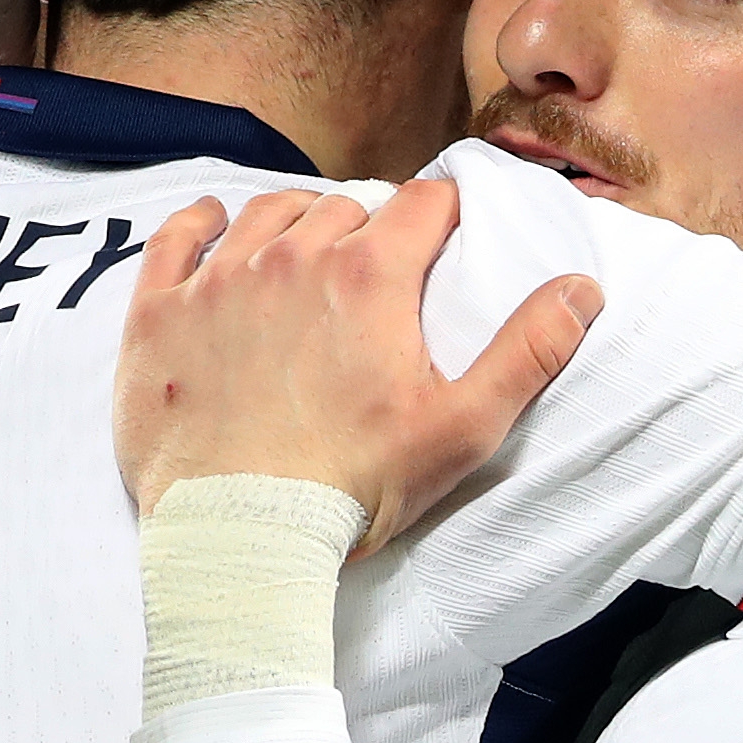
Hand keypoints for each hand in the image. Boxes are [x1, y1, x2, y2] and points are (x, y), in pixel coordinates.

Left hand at [111, 175, 604, 547]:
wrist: (240, 537)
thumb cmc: (353, 488)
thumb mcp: (462, 428)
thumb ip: (529, 352)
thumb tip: (582, 288)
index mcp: (371, 277)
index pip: (423, 204)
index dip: (445, 212)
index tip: (449, 230)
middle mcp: (292, 258)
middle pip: (346, 206)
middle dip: (372, 224)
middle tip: (380, 262)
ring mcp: (219, 281)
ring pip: (267, 213)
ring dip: (297, 219)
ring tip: (310, 245)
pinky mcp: (160, 313)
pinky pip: (177, 237)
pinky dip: (199, 222)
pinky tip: (212, 222)